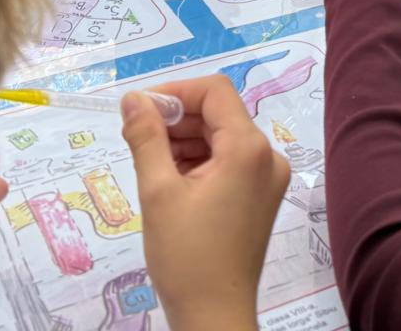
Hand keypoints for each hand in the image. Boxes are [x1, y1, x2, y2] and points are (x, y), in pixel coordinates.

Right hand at [122, 77, 288, 330]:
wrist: (215, 316)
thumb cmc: (186, 256)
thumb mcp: (158, 191)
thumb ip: (146, 137)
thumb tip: (132, 99)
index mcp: (249, 149)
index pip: (214, 91)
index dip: (174, 92)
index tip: (139, 110)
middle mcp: (268, 156)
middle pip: (219, 114)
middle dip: (176, 119)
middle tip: (135, 137)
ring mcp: (268, 179)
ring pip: (222, 138)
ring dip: (185, 141)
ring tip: (149, 163)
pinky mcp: (261, 198)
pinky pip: (229, 162)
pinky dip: (199, 162)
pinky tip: (170, 180)